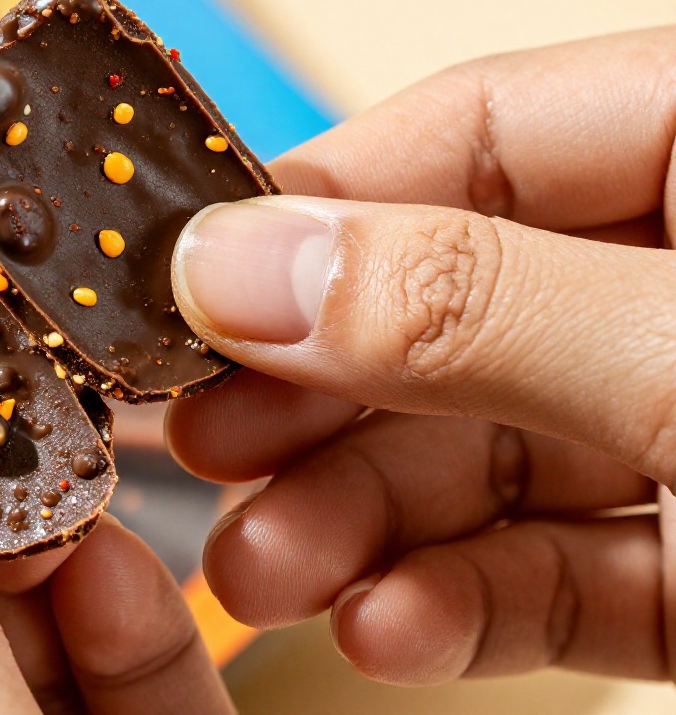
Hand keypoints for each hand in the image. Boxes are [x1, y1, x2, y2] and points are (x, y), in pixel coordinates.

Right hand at [165, 27, 675, 684]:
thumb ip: (467, 307)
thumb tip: (242, 266)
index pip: (482, 129)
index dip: (320, 204)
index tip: (190, 285)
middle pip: (456, 310)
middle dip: (324, 404)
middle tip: (212, 446)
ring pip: (492, 453)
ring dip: (366, 523)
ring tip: (270, 573)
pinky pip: (563, 565)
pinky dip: (467, 603)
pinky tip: (391, 627)